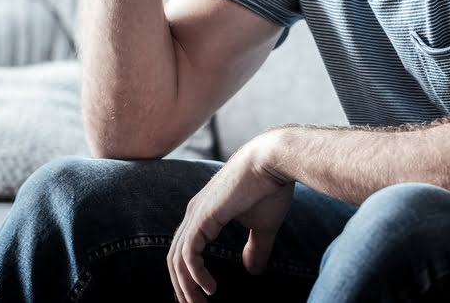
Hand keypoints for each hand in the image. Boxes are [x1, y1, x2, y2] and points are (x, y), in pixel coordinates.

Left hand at [167, 139, 294, 302]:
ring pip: (178, 259)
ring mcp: (196, 214)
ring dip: (187, 286)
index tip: (197, 297)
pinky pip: (189, 254)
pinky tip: (210, 289)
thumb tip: (251, 271)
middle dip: (182, 286)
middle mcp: (194, 213)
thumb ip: (255, 248)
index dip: (187, 275)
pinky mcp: (203, 217)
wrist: (274, 161)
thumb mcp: (263, 227)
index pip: (185, 249)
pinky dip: (196, 275)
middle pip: (175, 257)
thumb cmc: (270, 187)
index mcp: (204, 213)